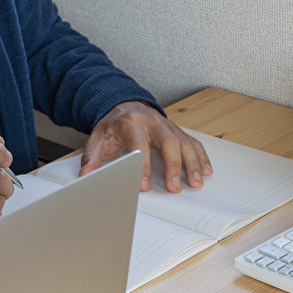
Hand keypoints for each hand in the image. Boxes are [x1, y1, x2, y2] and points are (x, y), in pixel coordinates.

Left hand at [80, 101, 212, 192]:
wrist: (124, 105)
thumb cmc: (113, 125)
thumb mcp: (98, 137)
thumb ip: (92, 156)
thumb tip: (87, 175)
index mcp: (130, 123)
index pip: (139, 145)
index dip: (142, 166)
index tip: (144, 186)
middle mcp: (152, 122)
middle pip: (168, 142)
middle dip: (174, 166)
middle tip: (175, 187)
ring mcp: (167, 125)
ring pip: (184, 142)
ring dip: (192, 163)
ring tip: (196, 182)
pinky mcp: (176, 129)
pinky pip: (192, 141)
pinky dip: (201, 156)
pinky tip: (206, 170)